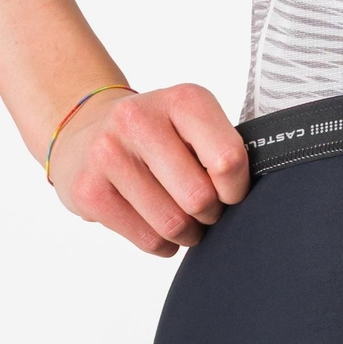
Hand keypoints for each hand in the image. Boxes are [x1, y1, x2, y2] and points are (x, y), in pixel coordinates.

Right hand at [48, 83, 250, 256]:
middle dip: (211, 214)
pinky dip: (163, 243)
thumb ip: (224, 151)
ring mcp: (108, 153)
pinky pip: (147, 239)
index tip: (230, 191)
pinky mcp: (87, 190)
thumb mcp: (196, 124)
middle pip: (199, 198)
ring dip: (188, 233)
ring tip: (185, 219)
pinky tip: (158, 225)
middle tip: (205, 208)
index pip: (228, 160)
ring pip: (173, 224)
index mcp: (183, 100)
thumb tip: (255, 198)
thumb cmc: (160, 134)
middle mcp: (140, 120)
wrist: (87, 128)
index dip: (236, 189)